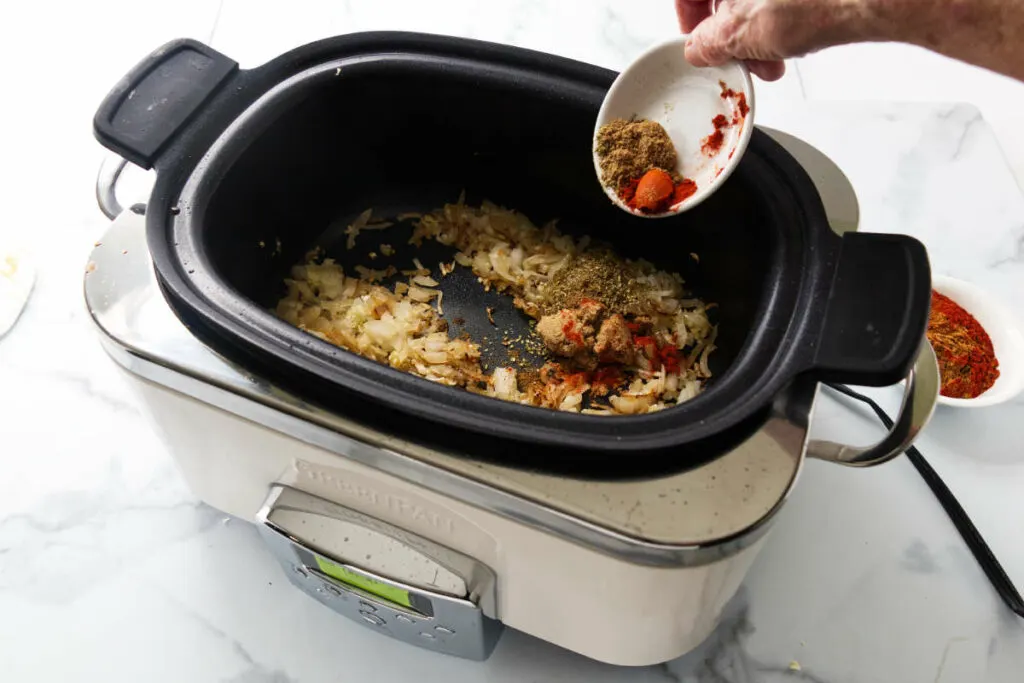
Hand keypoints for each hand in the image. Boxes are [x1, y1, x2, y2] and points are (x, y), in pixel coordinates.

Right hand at [675, 0, 867, 80]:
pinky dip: (782, 15)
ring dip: (757, 29)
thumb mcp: (741, 32)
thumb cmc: (813, 0)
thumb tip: (700, 47)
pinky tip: (793, 40)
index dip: (687, 17)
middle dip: (730, 29)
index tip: (697, 40)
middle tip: (736, 56)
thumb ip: (708, 42)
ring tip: (770, 59)